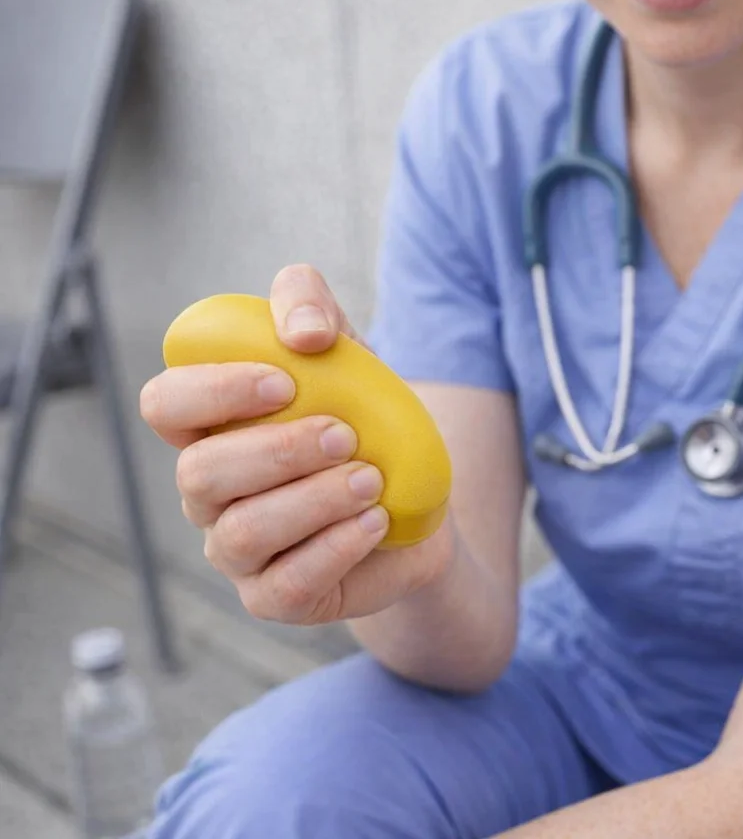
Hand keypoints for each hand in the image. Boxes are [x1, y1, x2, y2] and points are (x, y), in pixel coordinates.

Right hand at [140, 263, 453, 625]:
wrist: (415, 499)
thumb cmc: (365, 420)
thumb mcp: (347, 350)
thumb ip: (312, 307)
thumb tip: (303, 332)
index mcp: (213, 424)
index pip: (165, 403)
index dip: (212, 390)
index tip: (284, 382)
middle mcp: (209, 489)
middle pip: (200, 473)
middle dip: (278, 451)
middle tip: (346, 436)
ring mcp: (236, 550)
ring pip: (242, 533)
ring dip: (314, 500)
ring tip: (371, 480)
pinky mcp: (274, 597)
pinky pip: (284, 585)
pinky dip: (335, 547)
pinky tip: (375, 521)